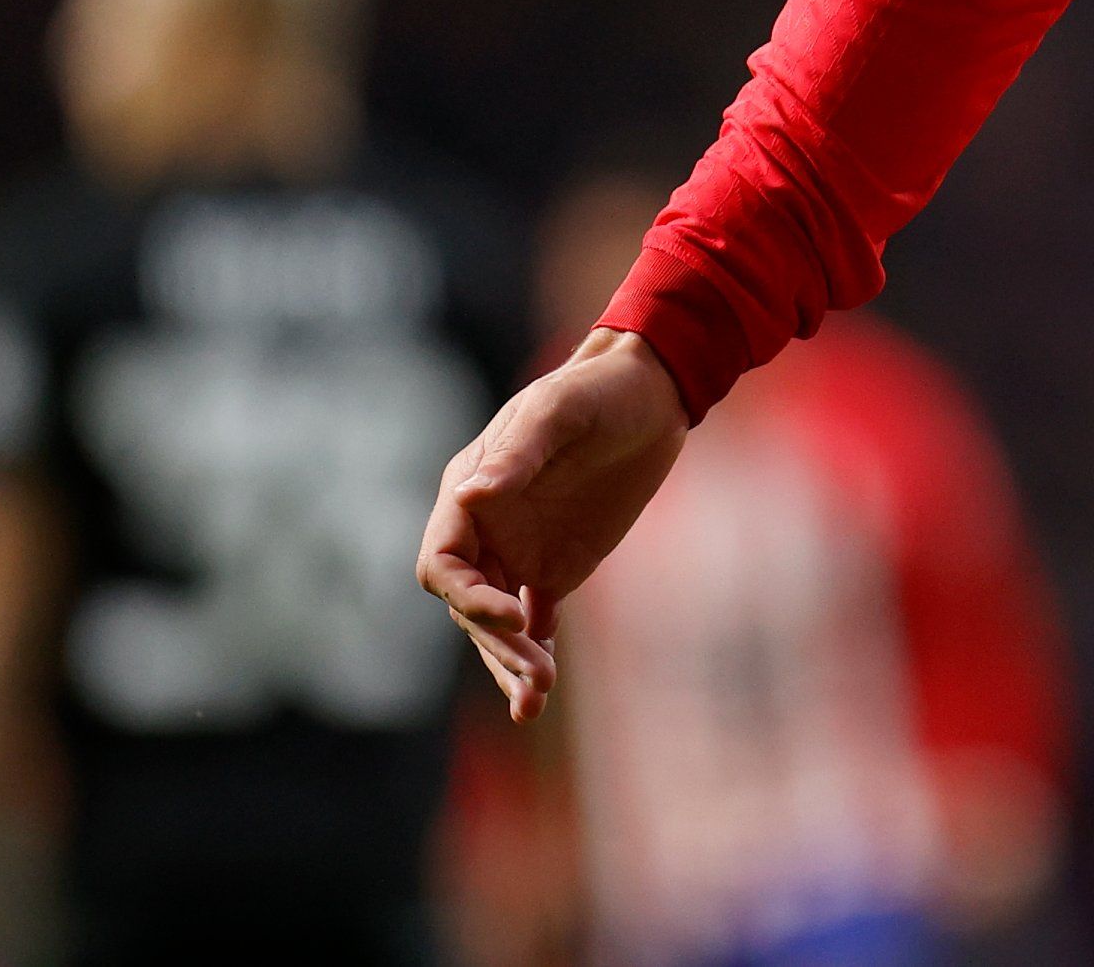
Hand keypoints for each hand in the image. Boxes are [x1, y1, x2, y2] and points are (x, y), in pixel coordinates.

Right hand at [417, 326, 690, 722]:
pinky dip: (535, 654)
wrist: (650, 395)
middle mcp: (485, 532)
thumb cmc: (595, 392)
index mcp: (468, 497)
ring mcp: (517, 553)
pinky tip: (540, 690)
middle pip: (471, 606)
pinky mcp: (555, 568)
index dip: (467, 596)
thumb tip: (472, 495)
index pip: (443, 565)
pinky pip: (535, 623)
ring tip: (534, 702)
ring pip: (498, 625)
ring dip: (510, 663)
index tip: (511, 613)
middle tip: (538, 678)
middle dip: (497, 645)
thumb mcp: (558, 412)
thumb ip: (517, 454)